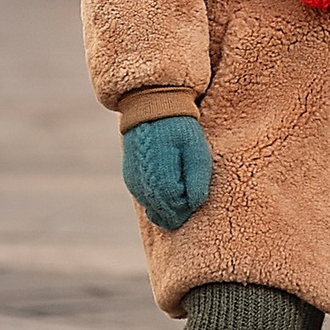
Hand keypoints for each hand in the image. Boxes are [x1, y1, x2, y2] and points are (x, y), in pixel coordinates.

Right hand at [122, 113, 212, 230]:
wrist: (152, 111)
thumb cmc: (179, 130)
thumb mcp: (196, 151)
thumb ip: (197, 181)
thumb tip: (195, 206)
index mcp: (161, 184)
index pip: (177, 213)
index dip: (190, 203)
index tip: (195, 183)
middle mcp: (144, 190)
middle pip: (165, 218)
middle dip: (180, 207)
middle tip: (188, 182)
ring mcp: (135, 186)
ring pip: (155, 212)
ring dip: (169, 203)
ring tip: (178, 175)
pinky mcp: (131, 181)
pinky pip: (147, 201)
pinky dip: (159, 197)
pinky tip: (168, 177)